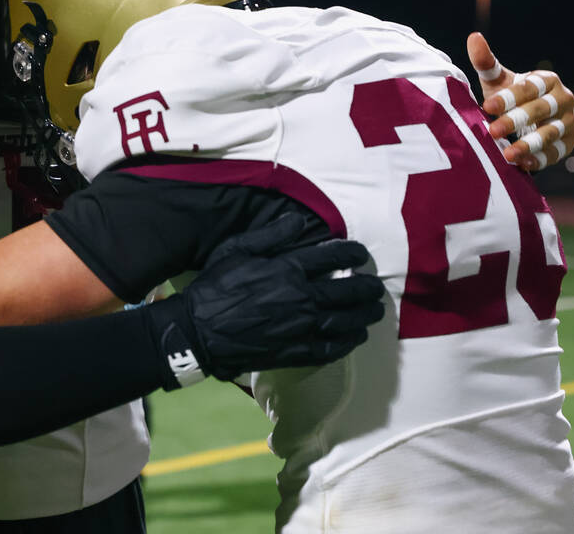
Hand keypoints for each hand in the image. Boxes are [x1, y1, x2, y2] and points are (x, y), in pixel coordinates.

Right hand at [149, 214, 383, 388]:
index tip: (360, 253)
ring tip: (374, 311)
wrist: (198, 332)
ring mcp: (301, 328)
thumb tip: (299, 221)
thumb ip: (270, 235)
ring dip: (365, 315)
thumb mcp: (235, 250)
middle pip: (348, 292)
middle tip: (375, 286)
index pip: (332, 257)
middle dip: (367, 287)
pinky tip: (355, 336)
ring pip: (347, 321)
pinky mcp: (296, 352)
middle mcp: (301, 298)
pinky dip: (349, 341)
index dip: (352, 253)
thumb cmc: (214, 287)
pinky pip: (332, 347)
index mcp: (287, 270)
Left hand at [467, 32, 573, 170]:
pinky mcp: (568, 144)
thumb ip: (486, 62)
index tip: (486, 106)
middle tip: (492, 131)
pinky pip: (556, 153)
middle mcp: (562, 99)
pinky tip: (522, 165)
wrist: (528, 119)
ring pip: (551, 133)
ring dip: (530, 144)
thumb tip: (474, 37)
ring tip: (507, 155)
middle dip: (516, 120)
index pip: (528, 88)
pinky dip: (539, 160)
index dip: (508, 97)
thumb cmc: (509, 96)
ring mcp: (568, 122)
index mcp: (546, 80)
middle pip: (540, 110)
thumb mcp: (497, 81)